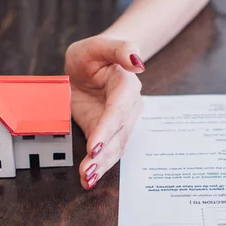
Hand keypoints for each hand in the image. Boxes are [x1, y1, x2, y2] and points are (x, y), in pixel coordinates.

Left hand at [65, 35, 145, 189]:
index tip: (94, 145)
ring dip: (101, 165)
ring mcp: (120, 123)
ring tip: (88, 178)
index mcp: (126, 85)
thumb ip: (119, 49)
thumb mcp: (98, 45)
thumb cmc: (92, 55)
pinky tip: (89, 180)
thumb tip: (138, 63)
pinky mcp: (109, 134)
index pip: (118, 110)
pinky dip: (99, 167)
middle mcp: (128, 107)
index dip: (107, 129)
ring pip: (115, 148)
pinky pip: (108, 152)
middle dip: (103, 154)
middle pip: (118, 135)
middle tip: (88, 169)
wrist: (89, 67)